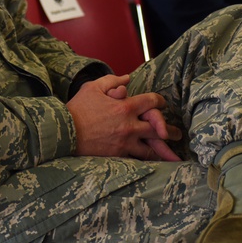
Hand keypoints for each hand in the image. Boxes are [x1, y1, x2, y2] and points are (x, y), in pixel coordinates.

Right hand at [67, 74, 181, 160]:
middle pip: (157, 128)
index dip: (159, 102)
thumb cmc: (77, 108)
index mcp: (125, 107)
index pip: (151, 102)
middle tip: (177, 134)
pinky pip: (136, 159)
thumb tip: (127, 79)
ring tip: (172, 154)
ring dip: (162, 150)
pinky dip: (146, 160)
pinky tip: (154, 164)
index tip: (162, 103)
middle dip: (169, 130)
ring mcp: (124, 142)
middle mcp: (129, 125)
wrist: (63, 133)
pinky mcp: (117, 155)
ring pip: (150, 148)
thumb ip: (113, 81)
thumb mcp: (93, 87)